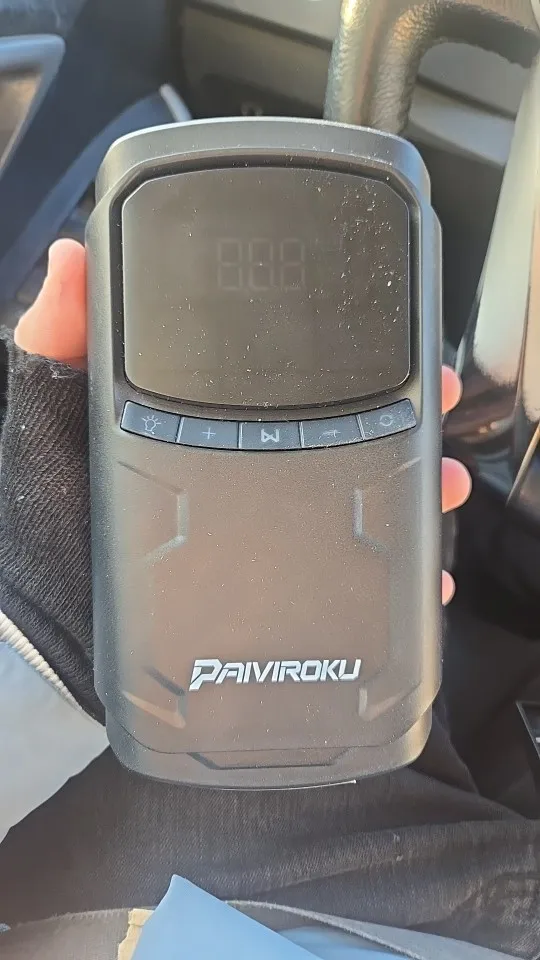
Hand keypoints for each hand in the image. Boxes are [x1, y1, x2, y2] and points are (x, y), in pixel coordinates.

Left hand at [3, 240, 467, 715]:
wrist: (47, 633)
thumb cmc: (42, 523)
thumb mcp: (47, 420)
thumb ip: (56, 343)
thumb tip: (69, 258)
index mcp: (201, 425)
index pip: (283, 378)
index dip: (340, 354)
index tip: (387, 336)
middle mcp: (241, 473)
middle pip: (339, 433)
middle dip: (399, 416)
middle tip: (433, 402)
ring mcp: (261, 535)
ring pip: (356, 502)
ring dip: (410, 489)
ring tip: (442, 483)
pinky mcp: (271, 593)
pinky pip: (344, 579)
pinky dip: (390, 577)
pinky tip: (419, 571)